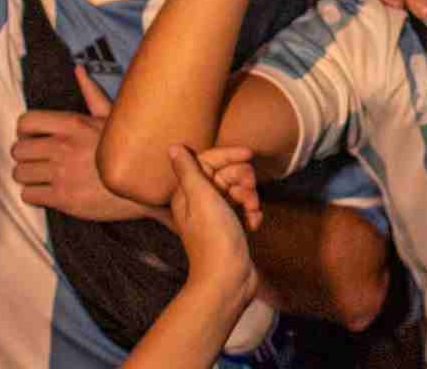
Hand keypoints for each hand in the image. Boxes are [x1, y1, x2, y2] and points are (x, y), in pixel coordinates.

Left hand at [13, 66, 148, 222]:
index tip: (33, 137)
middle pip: (17, 150)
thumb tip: (78, 68)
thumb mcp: (111, 117)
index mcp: (73, 124)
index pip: (26, 122)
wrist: (142, 184)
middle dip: (24, 156)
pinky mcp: (63, 199)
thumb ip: (91, 93)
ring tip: (41, 176)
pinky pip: (28, 195)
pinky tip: (47, 191)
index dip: (24, 131)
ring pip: (19, 174)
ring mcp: (62, 174)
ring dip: (27, 176)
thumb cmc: (125, 149)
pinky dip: (34, 194)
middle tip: (37, 159)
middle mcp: (64, 147)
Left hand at [165, 144, 258, 300]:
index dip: (229, 155)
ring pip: (238, 191)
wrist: (227, 278)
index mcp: (187, 193)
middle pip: (226, 174)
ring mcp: (215, 216)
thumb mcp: (201, 197)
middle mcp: (198, 202)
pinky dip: (251, 213)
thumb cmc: (213, 237)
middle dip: (242, 180)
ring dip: (249, 197)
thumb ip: (189, 170)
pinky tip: (254, 223)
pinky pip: (244, 209)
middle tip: (249, 191)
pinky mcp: (230, 228)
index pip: (208, 160)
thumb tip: (172, 147)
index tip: (249, 154)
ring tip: (252, 211)